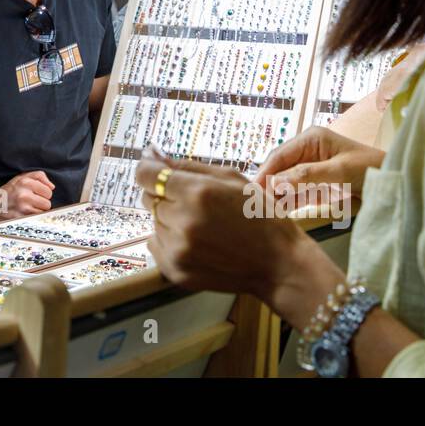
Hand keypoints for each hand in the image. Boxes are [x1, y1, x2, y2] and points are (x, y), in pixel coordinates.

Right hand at [0, 171, 54, 221]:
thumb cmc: (9, 191)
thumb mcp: (22, 177)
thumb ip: (39, 176)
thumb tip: (52, 186)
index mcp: (25, 182)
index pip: (48, 191)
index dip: (44, 193)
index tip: (37, 194)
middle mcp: (24, 195)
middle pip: (47, 203)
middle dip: (42, 203)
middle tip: (32, 202)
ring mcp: (23, 208)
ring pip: (43, 212)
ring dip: (38, 211)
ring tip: (28, 208)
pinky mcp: (21, 219)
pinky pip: (37, 219)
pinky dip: (33, 217)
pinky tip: (26, 213)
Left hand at [136, 152, 304, 302]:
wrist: (279, 263)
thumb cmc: (259, 216)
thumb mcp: (230, 178)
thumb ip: (186, 165)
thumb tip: (151, 154)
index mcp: (196, 193)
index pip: (146, 174)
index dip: (149, 168)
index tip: (153, 166)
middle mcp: (183, 222)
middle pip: (149, 198)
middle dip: (166, 195)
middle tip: (196, 202)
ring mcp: (178, 250)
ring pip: (154, 222)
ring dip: (170, 219)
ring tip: (203, 225)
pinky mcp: (175, 271)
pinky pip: (155, 245)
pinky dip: (170, 240)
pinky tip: (198, 241)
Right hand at [255, 126, 383, 207]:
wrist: (395, 182)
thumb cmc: (370, 169)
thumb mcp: (338, 171)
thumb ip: (306, 176)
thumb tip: (275, 182)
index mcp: (310, 139)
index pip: (279, 155)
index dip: (265, 172)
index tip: (251, 190)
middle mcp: (307, 152)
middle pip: (279, 170)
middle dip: (267, 186)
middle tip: (253, 204)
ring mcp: (311, 170)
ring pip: (285, 184)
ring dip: (275, 197)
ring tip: (261, 212)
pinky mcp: (316, 186)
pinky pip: (296, 194)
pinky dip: (288, 204)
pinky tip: (278, 213)